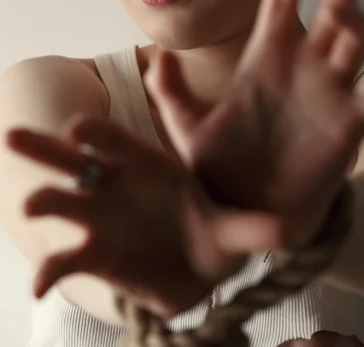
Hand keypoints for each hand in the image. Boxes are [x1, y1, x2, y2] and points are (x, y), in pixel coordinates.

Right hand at [6, 117, 281, 316]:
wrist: (199, 263)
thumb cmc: (211, 227)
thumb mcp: (231, 226)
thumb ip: (250, 226)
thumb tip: (287, 229)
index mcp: (146, 161)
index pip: (118, 140)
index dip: (100, 132)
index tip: (80, 127)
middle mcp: (114, 182)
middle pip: (74, 158)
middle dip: (44, 146)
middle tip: (12, 136)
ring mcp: (98, 217)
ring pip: (60, 200)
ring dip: (43, 200)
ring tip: (32, 206)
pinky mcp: (93, 253)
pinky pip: (66, 259)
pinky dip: (50, 270)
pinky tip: (40, 285)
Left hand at [145, 0, 363, 245]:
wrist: (246, 212)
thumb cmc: (219, 168)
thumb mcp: (188, 129)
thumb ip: (170, 94)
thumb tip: (155, 56)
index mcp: (265, 60)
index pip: (279, 1)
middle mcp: (302, 68)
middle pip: (329, 10)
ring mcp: (329, 93)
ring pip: (356, 38)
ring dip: (355, 17)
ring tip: (340, 13)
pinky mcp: (350, 124)